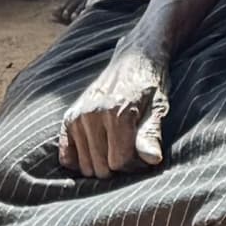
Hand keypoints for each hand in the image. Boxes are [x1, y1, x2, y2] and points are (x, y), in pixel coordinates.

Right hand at [60, 41, 170, 178]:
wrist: (134, 58)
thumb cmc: (150, 85)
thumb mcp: (158, 107)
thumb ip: (151, 134)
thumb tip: (153, 160)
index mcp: (117, 112)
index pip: (120, 161)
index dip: (135, 165)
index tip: (144, 156)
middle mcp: (93, 114)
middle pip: (102, 167)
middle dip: (120, 167)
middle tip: (132, 152)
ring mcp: (77, 117)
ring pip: (86, 166)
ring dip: (102, 165)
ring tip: (118, 149)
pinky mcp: (68, 118)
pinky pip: (66, 156)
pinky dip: (80, 160)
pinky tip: (97, 151)